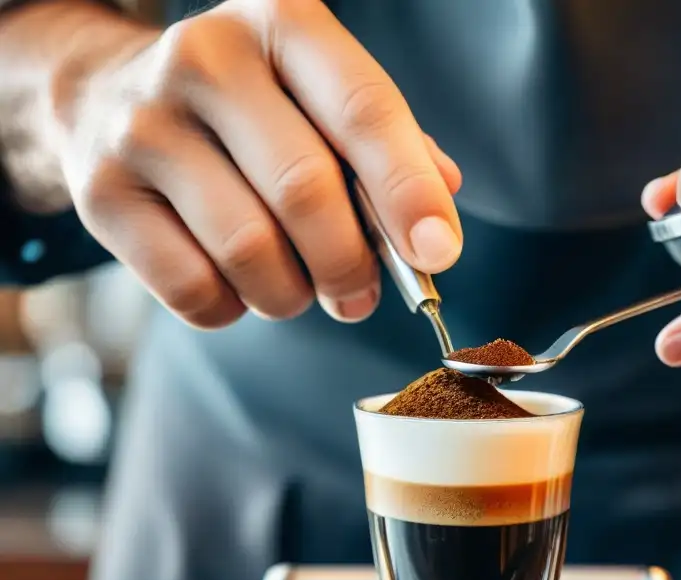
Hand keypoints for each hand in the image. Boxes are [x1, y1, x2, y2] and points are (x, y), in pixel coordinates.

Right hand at [48, 0, 461, 327]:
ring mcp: (144, 125)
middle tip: (360, 294)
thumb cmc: (250, 109)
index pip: (364, 112)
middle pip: (305, 191)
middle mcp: (205, 59)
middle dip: (350, 264)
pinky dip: (233, 308)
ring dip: (292, 294)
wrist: (110, 96)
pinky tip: (238, 285)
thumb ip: (386, 149)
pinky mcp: (101, 194)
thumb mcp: (319, 94)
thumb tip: (436, 223)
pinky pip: (193, 288)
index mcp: (283, 24)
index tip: (437, 254)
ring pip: (250, 251)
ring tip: (297, 287)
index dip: (408, 192)